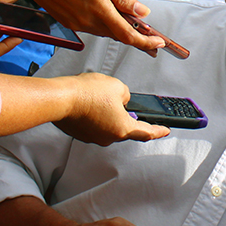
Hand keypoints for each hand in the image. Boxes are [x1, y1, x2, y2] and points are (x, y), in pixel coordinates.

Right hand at [12, 0, 164, 54]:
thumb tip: (141, 12)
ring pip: (105, 31)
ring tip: (131, 20)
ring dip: (120, 29)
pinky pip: (92, 27)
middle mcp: (87, 22)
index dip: (146, 42)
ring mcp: (77, 24)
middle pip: (118, 35)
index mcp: (98, 9)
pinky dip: (104, 23)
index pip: (128, 35)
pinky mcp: (69, 22)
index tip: (158, 43)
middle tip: (151, 33)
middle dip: (136, 36)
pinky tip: (108, 13)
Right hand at [50, 72, 169, 145]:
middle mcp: (109, 137)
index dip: (158, 131)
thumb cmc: (87, 94)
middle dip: (124, 113)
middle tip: (118, 100)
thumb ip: (126, 96)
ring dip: (107, 112)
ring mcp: (93, 137)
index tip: (165, 131)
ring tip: (99, 96)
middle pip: (125, 127)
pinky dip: (94, 114)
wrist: (61, 99)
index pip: (147, 132)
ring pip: (107, 125)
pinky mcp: (81, 133)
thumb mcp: (118, 87)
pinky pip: (94, 124)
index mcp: (123, 129)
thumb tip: (122, 101)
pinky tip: (89, 102)